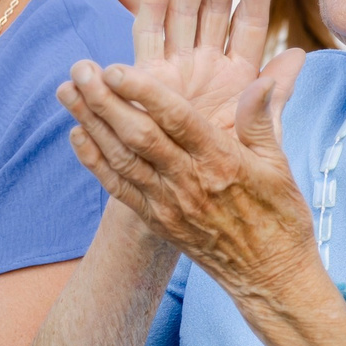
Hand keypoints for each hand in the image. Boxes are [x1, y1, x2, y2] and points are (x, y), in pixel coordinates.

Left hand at [56, 0, 313, 287]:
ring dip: (90, 123)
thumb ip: (263, 120)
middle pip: (138, 136)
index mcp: (223, 161)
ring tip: (65, 91)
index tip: (116, 68)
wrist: (269, 278)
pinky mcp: (157, 221)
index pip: (177, 120)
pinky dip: (94, 160)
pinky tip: (76, 133)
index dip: (144, 93)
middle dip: (104, 100)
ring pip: (121, 158)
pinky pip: (118, 188)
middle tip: (78, 68)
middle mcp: (190, 182)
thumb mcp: (280, 165)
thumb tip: (261, 79)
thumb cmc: (280, 216)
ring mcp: (168, 204)